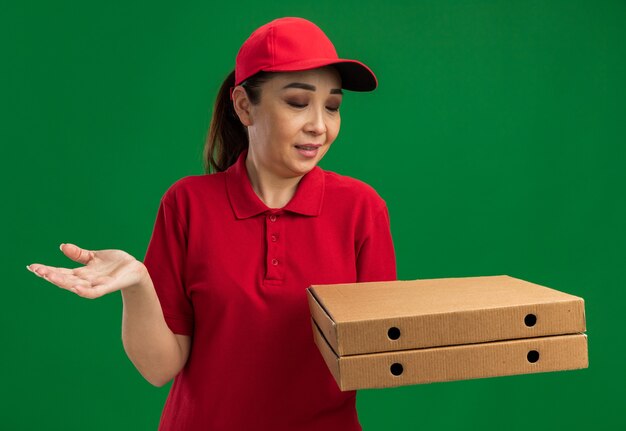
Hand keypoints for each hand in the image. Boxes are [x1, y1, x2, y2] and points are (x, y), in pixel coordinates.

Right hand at [27, 243, 147, 298]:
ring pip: (75, 285)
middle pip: (64, 279)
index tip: (31, 266)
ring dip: (62, 282)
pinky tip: (76, 288)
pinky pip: (94, 292)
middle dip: (50, 275)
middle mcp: (85, 280)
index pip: (60, 272)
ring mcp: (96, 285)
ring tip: (48, 275)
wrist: (135, 269)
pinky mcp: (108, 287)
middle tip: (36, 270)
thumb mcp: (94, 257)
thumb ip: (79, 254)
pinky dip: (85, 291)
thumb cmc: (114, 264)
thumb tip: (62, 246)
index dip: (46, 270)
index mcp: (81, 273)